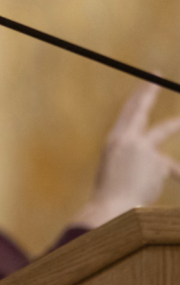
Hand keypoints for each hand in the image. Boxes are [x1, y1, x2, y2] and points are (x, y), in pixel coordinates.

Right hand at [75, 82, 179, 228]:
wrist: (110, 210)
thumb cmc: (112, 196)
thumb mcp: (123, 173)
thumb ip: (144, 164)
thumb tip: (172, 168)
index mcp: (114, 141)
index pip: (128, 112)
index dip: (139, 96)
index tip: (149, 81)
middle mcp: (127, 139)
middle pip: (140, 107)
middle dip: (148, 90)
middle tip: (156, 74)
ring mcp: (142, 148)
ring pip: (165, 128)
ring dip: (177, 122)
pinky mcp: (157, 161)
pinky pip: (171, 169)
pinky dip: (170, 176)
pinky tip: (149, 187)